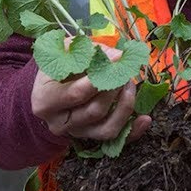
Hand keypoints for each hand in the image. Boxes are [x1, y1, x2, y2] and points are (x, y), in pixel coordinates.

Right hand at [31, 41, 152, 141]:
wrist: (49, 88)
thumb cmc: (60, 65)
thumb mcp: (67, 52)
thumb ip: (90, 53)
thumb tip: (118, 57)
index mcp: (45, 99)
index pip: (77, 93)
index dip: (101, 77)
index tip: (118, 59)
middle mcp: (58, 122)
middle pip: (94, 111)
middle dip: (115, 90)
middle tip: (126, 72)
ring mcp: (75, 133)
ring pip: (106, 128)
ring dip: (125, 105)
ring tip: (131, 85)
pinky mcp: (89, 138)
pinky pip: (114, 139)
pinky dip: (133, 131)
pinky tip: (145, 118)